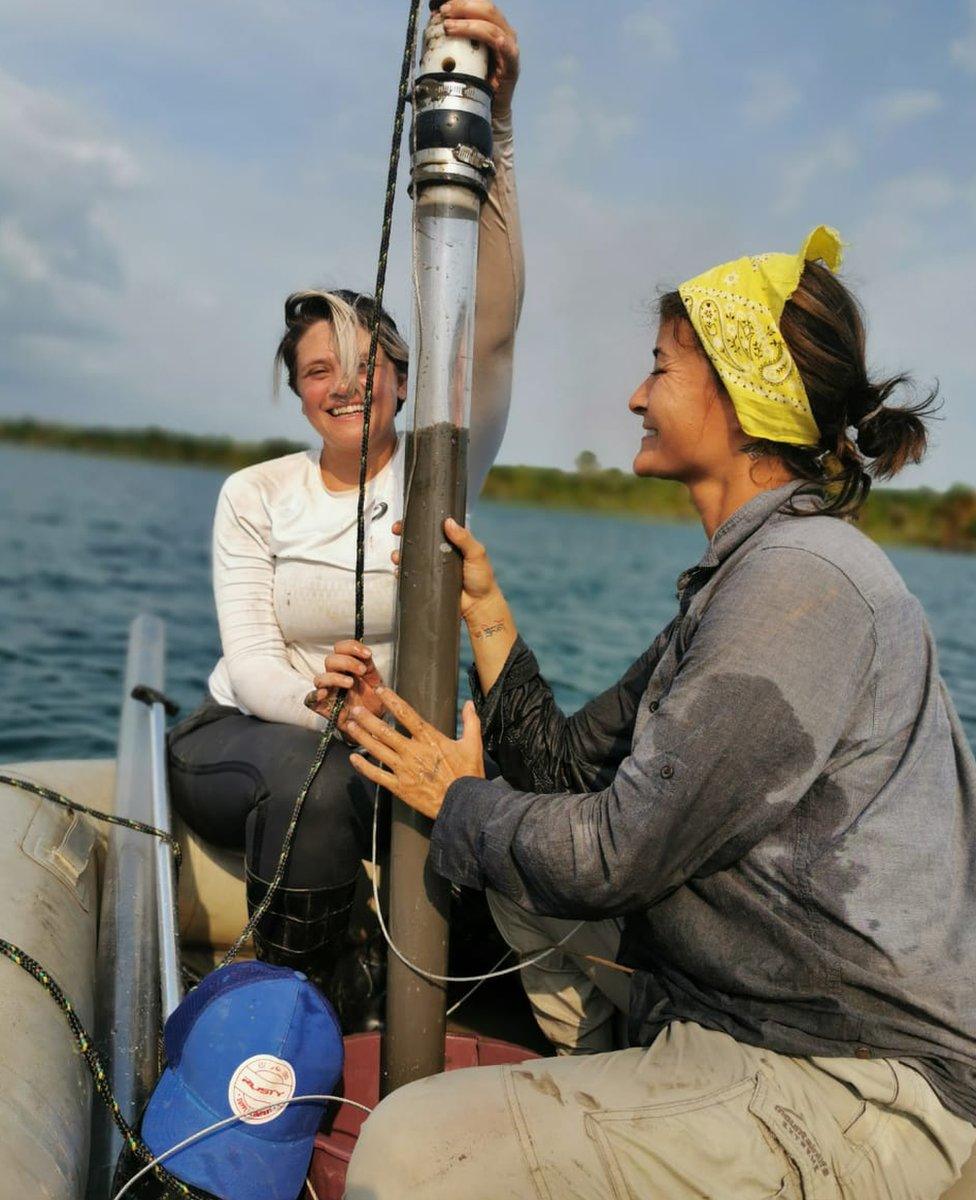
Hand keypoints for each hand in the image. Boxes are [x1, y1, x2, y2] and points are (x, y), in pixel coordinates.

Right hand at [304, 640, 382, 732]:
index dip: (352, 647)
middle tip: (362, 671)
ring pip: (320, 678)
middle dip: (347, 662)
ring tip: (350, 683)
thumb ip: (370, 667)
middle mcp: (335, 676)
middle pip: (330, 660)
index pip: (341, 648)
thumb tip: (366, 654)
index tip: (367, 654)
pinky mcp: (321, 706)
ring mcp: (327, 691)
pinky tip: (325, 693)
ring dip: (335, 678)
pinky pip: (310, 699)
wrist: (373, 723)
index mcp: (347, 667)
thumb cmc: (372, 701)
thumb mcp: (376, 682)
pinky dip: (315, 695)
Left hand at [346, 688, 484, 819]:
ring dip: (362, 737)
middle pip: (385, 731)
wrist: (463, 804)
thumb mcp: (473, 745)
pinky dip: (364, 767)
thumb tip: (469, 704)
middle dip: (368, 718)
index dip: (392, 701)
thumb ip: (470, 722)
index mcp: (429, 739)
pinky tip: (353, 759)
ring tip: (350, 725)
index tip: (380, 691)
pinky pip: (377, 775)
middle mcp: (413, 752)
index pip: (407, 714)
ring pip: (377, 750)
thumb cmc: (468, 775)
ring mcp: (404, 770)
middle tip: (355, 708)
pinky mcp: (399, 787)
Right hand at [391, 517, 501, 621]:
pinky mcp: (426, 581)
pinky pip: (411, 575)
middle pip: (417, 540)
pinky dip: (402, 572)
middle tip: (398, 531)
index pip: (433, 528)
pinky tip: (400, 570)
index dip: (420, 522)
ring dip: (401, 553)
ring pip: (411, 557)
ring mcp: (431, 568)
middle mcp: (439, 553)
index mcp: (452, 543)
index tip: (409, 519)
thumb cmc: (482, 580)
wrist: (478, 605)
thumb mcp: (477, 554)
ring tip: (398, 555)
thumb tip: (449, 522)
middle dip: (404, 534)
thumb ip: (465, 538)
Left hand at [437, 1, 519, 115]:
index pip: (479, 4)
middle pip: (486, 8)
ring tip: (448, 26)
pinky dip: (488, 36)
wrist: (490, 110)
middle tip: (443, 11)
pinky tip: (474, 33)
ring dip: (468, 22)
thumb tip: (434, 21)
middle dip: (463, 6)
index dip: (460, 1)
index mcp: (492, 27)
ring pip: (491, 24)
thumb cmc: (475, 81)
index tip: (440, 4)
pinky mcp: (512, 62)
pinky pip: (502, 44)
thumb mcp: (462, 55)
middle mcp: (504, 32)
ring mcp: (510, 46)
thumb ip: (454, 38)